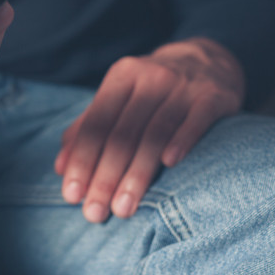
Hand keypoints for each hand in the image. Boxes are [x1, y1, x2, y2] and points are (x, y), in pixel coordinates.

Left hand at [54, 38, 244, 222]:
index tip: (71, 196)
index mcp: (122, 77)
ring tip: (123, 208)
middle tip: (94, 213)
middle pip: (122, 134)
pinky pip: (195, 121)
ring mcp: (184, 86)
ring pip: (154, 134)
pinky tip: (169, 165)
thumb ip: (89, 128)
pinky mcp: (213, 96)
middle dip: (105, 176)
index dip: (82, 160)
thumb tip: (60, 167)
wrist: (208, 61)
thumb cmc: (153, 90)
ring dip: (137, 174)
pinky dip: (181, 141)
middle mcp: (150, 78)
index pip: (96, 124)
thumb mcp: (120, 98)